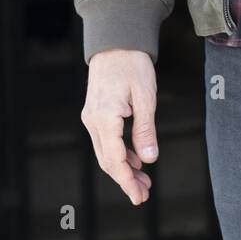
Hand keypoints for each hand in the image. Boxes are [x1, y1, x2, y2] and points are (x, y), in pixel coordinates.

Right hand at [80, 49, 158, 204]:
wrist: (116, 41)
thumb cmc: (133, 65)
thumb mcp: (146, 97)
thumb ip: (145, 130)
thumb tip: (149, 160)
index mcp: (105, 118)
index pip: (115, 160)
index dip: (127, 181)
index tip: (139, 197)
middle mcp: (93, 121)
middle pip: (107, 161)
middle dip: (125, 180)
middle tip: (144, 195)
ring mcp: (91, 117)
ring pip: (105, 152)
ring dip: (123, 168)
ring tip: (144, 181)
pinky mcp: (94, 113)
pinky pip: (105, 140)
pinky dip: (119, 153)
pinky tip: (135, 159)